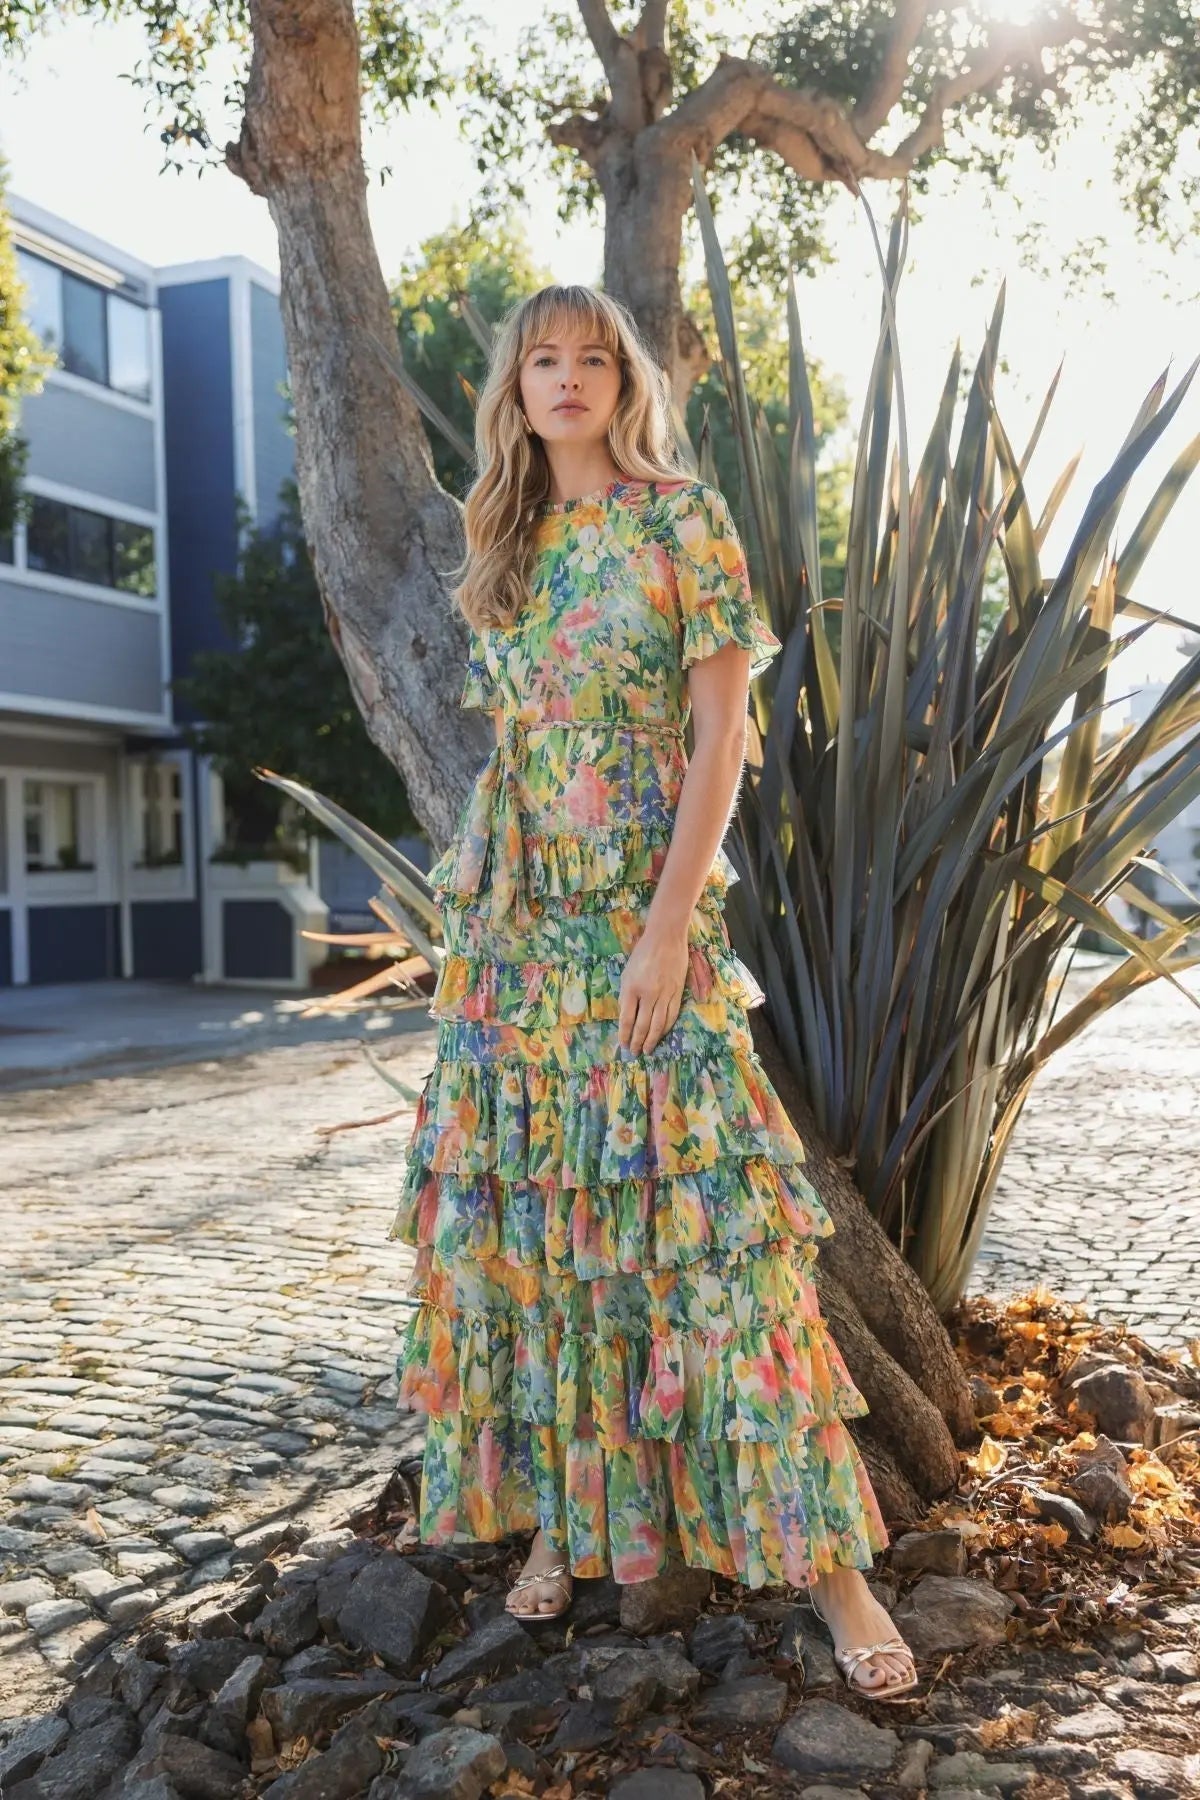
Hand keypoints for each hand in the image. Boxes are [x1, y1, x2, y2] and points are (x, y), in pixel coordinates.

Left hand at [618, 926, 689, 1055]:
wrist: (666, 938)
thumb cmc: (642, 953)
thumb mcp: (627, 972)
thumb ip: (626, 994)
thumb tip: (626, 1015)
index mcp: (631, 988)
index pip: (626, 1019)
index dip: (624, 1034)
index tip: (623, 1044)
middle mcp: (648, 994)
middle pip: (642, 1025)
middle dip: (637, 1042)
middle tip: (634, 1053)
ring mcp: (665, 994)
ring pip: (658, 1024)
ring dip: (652, 1040)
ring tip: (648, 1049)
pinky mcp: (678, 992)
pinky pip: (672, 1015)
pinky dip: (666, 1028)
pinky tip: (661, 1034)